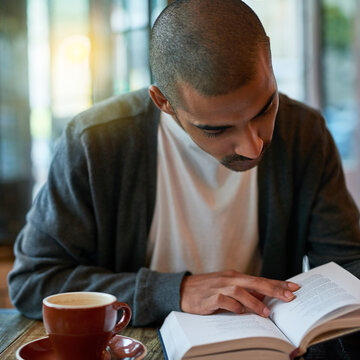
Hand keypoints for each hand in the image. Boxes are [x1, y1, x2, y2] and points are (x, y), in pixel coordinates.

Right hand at [180, 270, 299, 316]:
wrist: (184, 289)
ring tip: (266, 313)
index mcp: (235, 276)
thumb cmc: (207, 290)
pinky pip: (224, 300)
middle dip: (273, 289)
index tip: (294, 287)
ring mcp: (219, 287)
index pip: (260, 279)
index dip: (277, 283)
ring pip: (240, 291)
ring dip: (254, 302)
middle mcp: (229, 279)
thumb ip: (244, 292)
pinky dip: (233, 306)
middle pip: (254, 282)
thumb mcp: (227, 287)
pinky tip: (240, 312)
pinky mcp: (210, 297)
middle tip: (289, 296)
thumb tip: (264, 298)